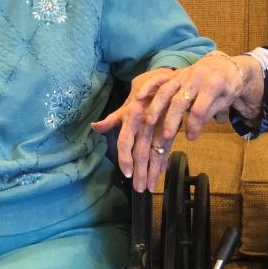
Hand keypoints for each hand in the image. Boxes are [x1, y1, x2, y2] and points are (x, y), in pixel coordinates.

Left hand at [91, 67, 179, 191]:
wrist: (171, 79)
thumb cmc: (147, 90)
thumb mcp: (129, 101)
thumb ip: (114, 118)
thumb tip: (95, 127)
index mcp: (133, 117)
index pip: (126, 141)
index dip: (126, 158)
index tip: (127, 174)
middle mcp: (146, 124)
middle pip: (142, 152)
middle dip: (141, 172)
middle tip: (139, 189)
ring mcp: (161, 127)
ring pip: (156, 152)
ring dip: (153, 171)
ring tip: (150, 186)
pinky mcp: (173, 128)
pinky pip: (168, 148)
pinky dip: (164, 161)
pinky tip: (161, 173)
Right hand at [144, 53, 253, 141]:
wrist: (225, 65)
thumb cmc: (228, 86)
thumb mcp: (227, 100)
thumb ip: (211, 112)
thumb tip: (195, 127)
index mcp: (212, 85)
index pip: (200, 108)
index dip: (194, 124)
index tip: (191, 137)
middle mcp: (195, 79)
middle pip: (180, 100)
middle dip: (172, 119)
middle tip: (167, 136)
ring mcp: (183, 75)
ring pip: (166, 90)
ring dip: (157, 106)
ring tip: (150, 122)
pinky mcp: (176, 74)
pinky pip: (160, 79)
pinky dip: (149, 87)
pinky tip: (139, 97)